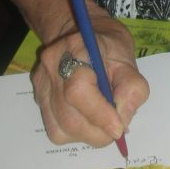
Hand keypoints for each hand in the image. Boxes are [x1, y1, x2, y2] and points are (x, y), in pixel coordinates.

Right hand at [33, 13, 149, 146]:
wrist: (81, 34)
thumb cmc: (108, 47)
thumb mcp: (128, 59)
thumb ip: (131, 88)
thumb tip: (122, 121)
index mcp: (75, 48)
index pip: (78, 90)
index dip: (99, 114)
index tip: (118, 128)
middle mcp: (52, 66)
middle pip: (69, 116)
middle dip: (98, 132)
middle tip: (117, 128)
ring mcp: (41, 84)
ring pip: (61, 129)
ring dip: (88, 135)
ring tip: (104, 122)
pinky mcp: (38, 98)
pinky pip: (55, 130)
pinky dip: (76, 133)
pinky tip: (87, 119)